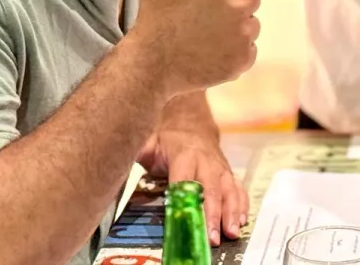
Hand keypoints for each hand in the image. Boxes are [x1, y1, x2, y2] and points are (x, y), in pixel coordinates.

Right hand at [129, 0, 260, 98]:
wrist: (150, 63)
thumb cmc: (156, 14)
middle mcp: (239, 7)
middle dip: (232, 4)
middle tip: (204, 17)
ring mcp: (244, 35)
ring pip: (252, 24)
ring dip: (235, 28)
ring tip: (206, 35)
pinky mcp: (244, 60)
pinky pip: (250, 49)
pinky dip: (235, 51)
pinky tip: (211, 52)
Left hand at [138, 124, 247, 244]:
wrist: (192, 123)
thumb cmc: (168, 139)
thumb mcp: (150, 142)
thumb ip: (138, 152)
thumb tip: (117, 163)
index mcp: (185, 155)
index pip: (185, 178)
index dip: (186, 198)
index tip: (186, 217)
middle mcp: (206, 162)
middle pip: (210, 189)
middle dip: (213, 214)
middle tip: (212, 237)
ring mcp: (220, 169)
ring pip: (229, 190)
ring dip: (231, 212)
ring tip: (231, 233)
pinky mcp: (228, 175)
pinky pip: (239, 189)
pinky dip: (242, 205)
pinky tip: (241, 221)